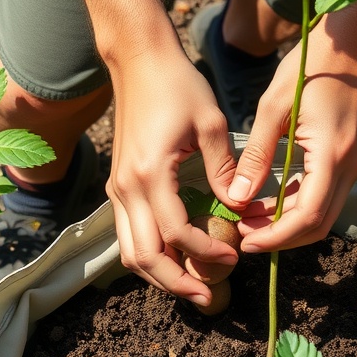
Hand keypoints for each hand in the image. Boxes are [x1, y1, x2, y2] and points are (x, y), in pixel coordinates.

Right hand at [106, 46, 239, 304]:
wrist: (138, 60)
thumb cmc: (178, 85)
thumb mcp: (212, 122)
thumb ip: (224, 170)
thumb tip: (239, 209)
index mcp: (150, 173)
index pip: (176, 233)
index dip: (205, 253)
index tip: (234, 256)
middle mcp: (126, 188)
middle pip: (144, 257)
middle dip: (177, 283)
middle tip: (210, 296)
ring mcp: (117, 190)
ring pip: (130, 253)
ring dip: (160, 277)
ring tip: (193, 287)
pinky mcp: (118, 188)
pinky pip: (128, 237)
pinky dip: (149, 257)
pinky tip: (177, 261)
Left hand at [227, 0, 356, 252]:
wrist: (356, 37)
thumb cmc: (312, 62)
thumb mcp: (274, 106)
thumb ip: (256, 155)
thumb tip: (238, 198)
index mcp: (333, 154)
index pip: (307, 216)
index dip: (275, 237)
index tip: (245, 240)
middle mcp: (351, 165)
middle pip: (319, 224)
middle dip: (281, 238)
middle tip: (244, 236)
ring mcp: (356, 162)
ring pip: (324, 212)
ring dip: (289, 223)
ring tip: (250, 218)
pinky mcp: (352, 156)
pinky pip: (326, 193)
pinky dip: (299, 203)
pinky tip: (271, 200)